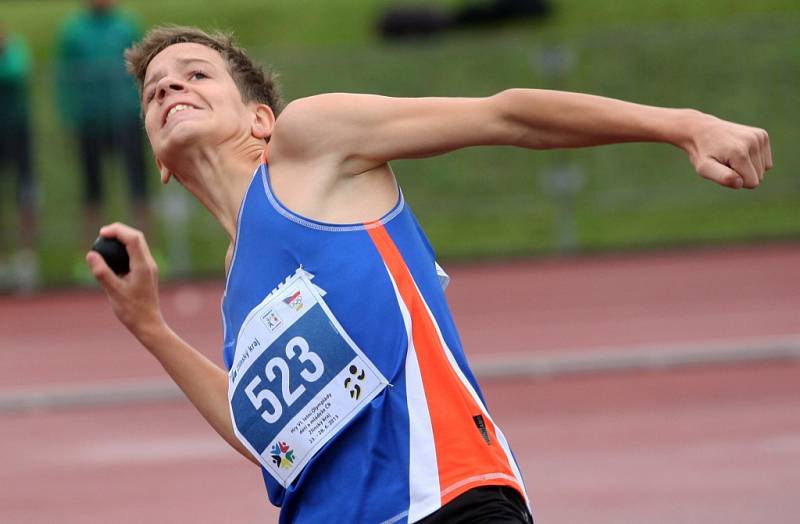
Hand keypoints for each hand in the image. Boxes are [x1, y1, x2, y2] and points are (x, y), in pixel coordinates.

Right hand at [86, 222, 164, 340]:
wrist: (148, 323)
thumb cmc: (132, 310)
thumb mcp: (113, 291)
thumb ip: (102, 272)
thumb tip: (90, 254)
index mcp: (143, 266)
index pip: (133, 239)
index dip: (117, 231)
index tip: (101, 233)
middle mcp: (149, 264)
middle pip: (137, 237)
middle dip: (120, 231)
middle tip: (102, 234)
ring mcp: (150, 268)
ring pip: (138, 245)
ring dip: (123, 239)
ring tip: (105, 241)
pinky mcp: (147, 272)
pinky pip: (136, 254)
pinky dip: (125, 250)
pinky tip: (112, 257)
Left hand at [683, 112, 772, 188]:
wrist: (701, 129)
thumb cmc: (702, 153)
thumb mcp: (704, 168)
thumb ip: (722, 177)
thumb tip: (740, 183)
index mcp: (739, 153)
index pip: (752, 183)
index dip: (737, 181)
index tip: (724, 169)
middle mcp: (753, 142)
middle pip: (758, 177)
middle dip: (743, 174)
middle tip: (726, 162)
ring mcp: (759, 137)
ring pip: (764, 169)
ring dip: (748, 167)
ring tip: (731, 156)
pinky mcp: (762, 135)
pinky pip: (766, 160)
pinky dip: (754, 160)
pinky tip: (739, 151)